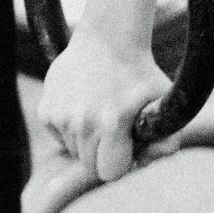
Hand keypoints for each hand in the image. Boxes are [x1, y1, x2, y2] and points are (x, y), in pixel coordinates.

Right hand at [36, 30, 170, 181]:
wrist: (108, 39)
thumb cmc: (140, 73)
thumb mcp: (163, 100)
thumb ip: (167, 135)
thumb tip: (157, 157)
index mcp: (112, 123)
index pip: (110, 173)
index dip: (122, 162)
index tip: (129, 147)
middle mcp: (82, 122)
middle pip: (90, 166)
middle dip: (105, 154)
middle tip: (117, 130)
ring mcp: (60, 116)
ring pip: (74, 151)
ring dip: (88, 140)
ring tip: (102, 111)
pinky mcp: (45, 110)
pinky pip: (60, 136)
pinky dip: (72, 128)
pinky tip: (85, 104)